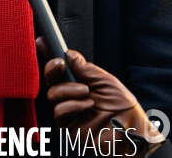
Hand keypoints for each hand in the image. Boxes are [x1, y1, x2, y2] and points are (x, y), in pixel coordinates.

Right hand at [36, 37, 164, 157]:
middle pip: (50, 79)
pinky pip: (59, 110)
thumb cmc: (123, 107)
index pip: (62, 67)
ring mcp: (69, 110)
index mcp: (80, 81)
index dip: (50, 54)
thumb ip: (84, 68)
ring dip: (69, 89)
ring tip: (86, 92)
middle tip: (60, 64)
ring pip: (53, 93)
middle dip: (52, 68)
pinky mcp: (69, 125)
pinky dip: (72, 105)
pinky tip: (87, 105)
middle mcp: (72, 94)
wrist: (132, 132)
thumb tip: (68, 54)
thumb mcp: (104, 80)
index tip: (42, 42)